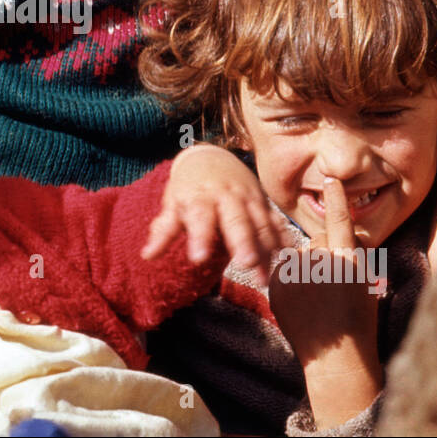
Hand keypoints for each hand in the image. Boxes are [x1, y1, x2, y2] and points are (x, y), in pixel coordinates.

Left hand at [142, 144, 290, 279]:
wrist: (212, 158)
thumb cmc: (189, 188)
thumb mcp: (172, 204)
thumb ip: (164, 230)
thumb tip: (147, 256)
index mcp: (201, 198)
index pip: (200, 217)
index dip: (199, 237)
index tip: (198, 258)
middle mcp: (228, 198)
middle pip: (237, 220)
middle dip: (243, 242)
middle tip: (246, 264)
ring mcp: (249, 200)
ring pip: (261, 225)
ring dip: (266, 251)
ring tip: (265, 279)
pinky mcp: (264, 205)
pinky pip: (276, 223)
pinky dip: (284, 239)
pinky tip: (289, 257)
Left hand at [268, 177, 382, 428]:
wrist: (336, 357)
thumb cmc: (356, 321)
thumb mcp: (366, 283)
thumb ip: (353, 256)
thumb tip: (347, 234)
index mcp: (348, 262)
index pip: (341, 222)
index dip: (337, 199)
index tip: (331, 178)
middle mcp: (321, 263)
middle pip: (319, 240)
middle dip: (324, 253)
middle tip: (331, 284)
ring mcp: (296, 273)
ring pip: (300, 255)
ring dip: (305, 268)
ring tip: (316, 297)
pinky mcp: (277, 284)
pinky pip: (282, 270)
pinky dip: (289, 280)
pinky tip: (301, 302)